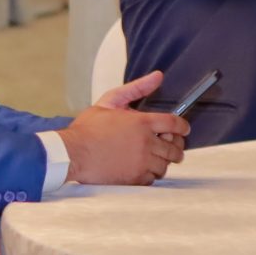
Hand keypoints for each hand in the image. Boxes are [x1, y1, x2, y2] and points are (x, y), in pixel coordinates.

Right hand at [59, 73, 185, 185]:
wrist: (72, 153)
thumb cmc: (88, 128)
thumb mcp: (110, 101)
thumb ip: (136, 88)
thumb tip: (158, 76)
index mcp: (142, 122)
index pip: (174, 123)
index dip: (183, 127)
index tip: (184, 130)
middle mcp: (145, 142)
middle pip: (175, 147)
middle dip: (176, 147)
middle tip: (171, 147)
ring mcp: (141, 162)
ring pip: (165, 164)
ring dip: (163, 161)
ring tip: (155, 158)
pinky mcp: (134, 178)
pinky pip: (153, 178)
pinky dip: (151, 174)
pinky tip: (142, 169)